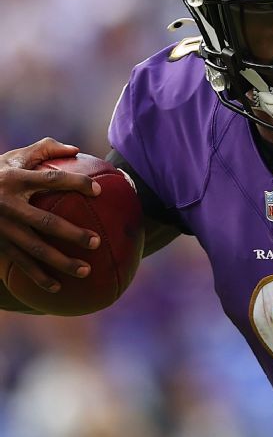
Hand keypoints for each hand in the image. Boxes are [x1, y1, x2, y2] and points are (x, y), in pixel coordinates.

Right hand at [0, 139, 101, 292]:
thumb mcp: (13, 156)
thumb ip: (43, 149)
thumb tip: (76, 150)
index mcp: (15, 179)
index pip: (50, 179)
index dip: (75, 183)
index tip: (99, 190)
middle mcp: (7, 204)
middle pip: (44, 222)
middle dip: (71, 234)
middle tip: (96, 242)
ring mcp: (1, 227)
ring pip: (33, 248)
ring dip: (60, 262)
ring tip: (86, 270)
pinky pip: (19, 263)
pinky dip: (37, 277)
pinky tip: (57, 288)